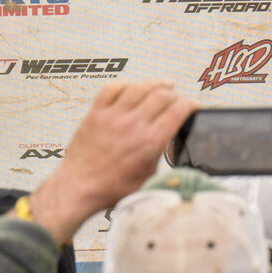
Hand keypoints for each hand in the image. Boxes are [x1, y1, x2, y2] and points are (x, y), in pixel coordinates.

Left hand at [32, 81, 195, 243]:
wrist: (78, 188)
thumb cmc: (110, 189)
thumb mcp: (148, 180)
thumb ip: (163, 163)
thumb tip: (176, 155)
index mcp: (150, 142)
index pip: (178, 110)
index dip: (190, 104)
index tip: (193, 105)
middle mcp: (134, 125)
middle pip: (162, 94)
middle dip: (174, 93)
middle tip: (176, 98)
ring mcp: (113, 116)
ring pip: (140, 87)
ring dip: (155, 83)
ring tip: (163, 85)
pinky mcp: (96, 113)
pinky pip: (113, 88)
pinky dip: (126, 84)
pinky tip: (132, 88)